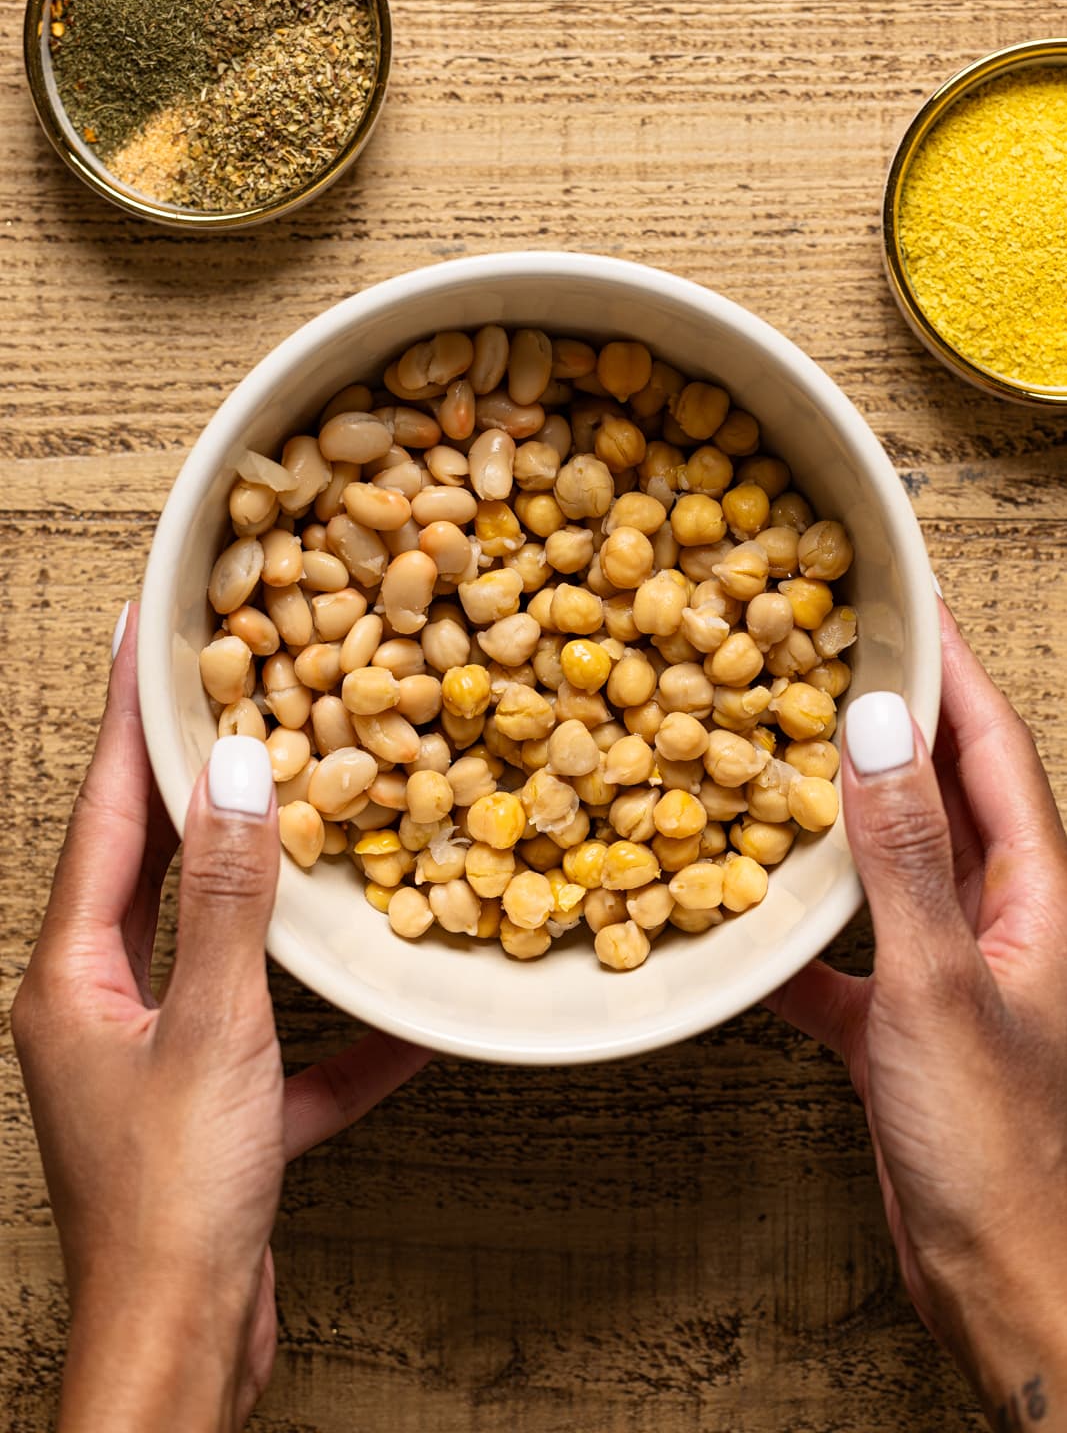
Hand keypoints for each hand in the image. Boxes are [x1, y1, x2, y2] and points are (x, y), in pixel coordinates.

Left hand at [13, 604, 429, 1432]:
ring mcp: (157, 1060)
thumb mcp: (213, 1031)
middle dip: (189, 777)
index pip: (105, 811)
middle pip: (150, 863)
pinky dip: (338, 1035)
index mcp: (76, 974)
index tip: (144, 629)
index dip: (129, 715)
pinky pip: (282, 1050)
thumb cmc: (174, 1203)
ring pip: (216, 946)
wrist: (181, 1357)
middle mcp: (103, 1006)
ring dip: (264, 889)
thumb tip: (241, 771)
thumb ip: (229, 899)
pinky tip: (411, 1026)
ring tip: (310, 814)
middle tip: (227, 688)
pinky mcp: (213, 1115)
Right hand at [768, 599, 1066, 1428]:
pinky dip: (787, 936)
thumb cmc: (1001, 1146)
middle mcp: (994, 917)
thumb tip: (871, 726)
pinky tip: (730, 923)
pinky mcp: (899, 1028)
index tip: (896, 593)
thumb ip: (902, 857)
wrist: (1010, 1289)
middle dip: (880, 720)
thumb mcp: (941, 984)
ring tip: (762, 759)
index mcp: (1033, 890)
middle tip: (810, 657)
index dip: (946, 664)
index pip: (988, 742)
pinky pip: (836, 955)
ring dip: (828, 818)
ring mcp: (945, 971)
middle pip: (936, 790)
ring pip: (882, 866)